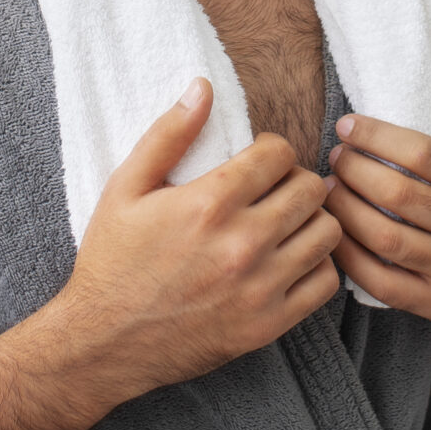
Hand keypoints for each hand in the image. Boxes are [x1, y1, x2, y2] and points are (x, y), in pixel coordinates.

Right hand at [0, 79, 341, 429]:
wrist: (103, 342)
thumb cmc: (112, 261)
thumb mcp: (125, 188)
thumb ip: (168, 134)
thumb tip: (202, 87)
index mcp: (209, 203)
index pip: (279, 153)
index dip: (271, 151)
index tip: (257, 163)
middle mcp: (242, 243)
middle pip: (311, 189)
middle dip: (295, 181)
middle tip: (274, 192)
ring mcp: (260, 287)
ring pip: (327, 232)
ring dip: (311, 221)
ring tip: (286, 224)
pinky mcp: (269, 324)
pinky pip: (326, 283)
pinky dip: (316, 266)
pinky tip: (290, 261)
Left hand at [326, 113, 430, 417]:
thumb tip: (386, 110)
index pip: (424, 153)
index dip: (378, 135)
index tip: (347, 125)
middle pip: (398, 194)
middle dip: (354, 170)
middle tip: (335, 158)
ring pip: (386, 237)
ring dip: (345, 209)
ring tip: (329, 190)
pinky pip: (382, 281)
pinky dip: (350, 256)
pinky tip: (335, 234)